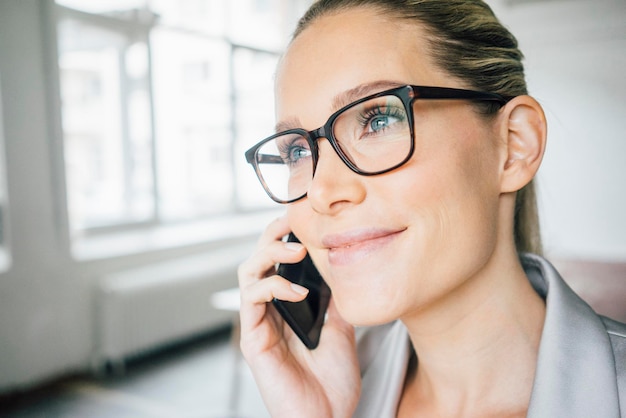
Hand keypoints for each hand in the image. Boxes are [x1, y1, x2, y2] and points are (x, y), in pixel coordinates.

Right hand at [238, 216, 360, 417]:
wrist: (328, 417)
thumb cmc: (332, 380)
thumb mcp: (342, 328)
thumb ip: (335, 298)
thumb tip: (342, 265)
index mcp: (287, 305)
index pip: (278, 261)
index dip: (285, 235)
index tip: (304, 215)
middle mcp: (269, 310)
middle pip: (258, 259)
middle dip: (273, 235)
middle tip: (293, 221)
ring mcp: (258, 323)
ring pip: (248, 272)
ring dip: (269, 254)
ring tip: (297, 250)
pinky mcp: (252, 339)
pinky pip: (252, 300)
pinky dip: (272, 287)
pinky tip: (297, 292)